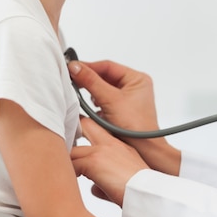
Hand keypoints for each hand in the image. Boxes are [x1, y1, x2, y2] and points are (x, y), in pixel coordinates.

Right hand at [68, 59, 180, 174]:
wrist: (144, 150)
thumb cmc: (136, 127)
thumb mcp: (111, 100)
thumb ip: (92, 82)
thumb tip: (75, 67)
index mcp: (137, 79)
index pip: (107, 66)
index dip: (89, 67)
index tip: (72, 68)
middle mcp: (133, 87)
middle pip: (104, 77)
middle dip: (89, 81)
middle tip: (73, 82)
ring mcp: (127, 99)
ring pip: (102, 90)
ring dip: (92, 94)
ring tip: (82, 98)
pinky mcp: (120, 111)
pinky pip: (104, 102)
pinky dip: (95, 105)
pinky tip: (91, 110)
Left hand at [71, 117, 147, 206]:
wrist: (148, 193)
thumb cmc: (140, 191)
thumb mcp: (125, 179)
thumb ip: (106, 178)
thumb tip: (94, 187)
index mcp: (121, 146)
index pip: (100, 130)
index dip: (86, 133)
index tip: (76, 139)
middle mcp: (111, 143)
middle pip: (86, 124)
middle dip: (73, 132)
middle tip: (63, 146)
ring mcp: (101, 150)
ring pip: (73, 149)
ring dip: (66, 159)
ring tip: (60, 167)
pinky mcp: (94, 161)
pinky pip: (72, 164)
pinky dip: (68, 173)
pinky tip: (68, 182)